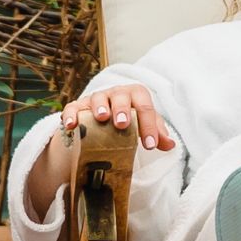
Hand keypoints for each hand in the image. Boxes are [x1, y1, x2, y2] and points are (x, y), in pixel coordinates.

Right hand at [59, 83, 178, 156]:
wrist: (105, 117)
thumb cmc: (130, 120)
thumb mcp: (144, 125)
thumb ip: (157, 133)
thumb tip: (170, 144)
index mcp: (135, 96)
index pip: (144, 105)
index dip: (149, 124)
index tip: (149, 145)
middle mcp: (116, 94)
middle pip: (120, 96)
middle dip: (122, 109)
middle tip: (122, 124)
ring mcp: (96, 99)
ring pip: (97, 97)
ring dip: (99, 107)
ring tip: (102, 118)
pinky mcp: (78, 107)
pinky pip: (73, 107)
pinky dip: (71, 115)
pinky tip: (71, 125)